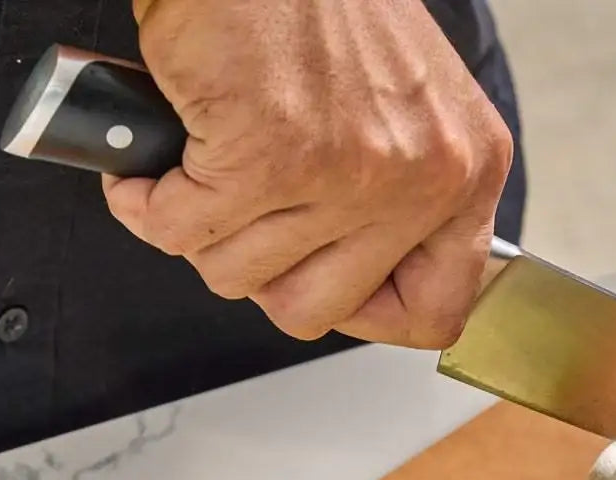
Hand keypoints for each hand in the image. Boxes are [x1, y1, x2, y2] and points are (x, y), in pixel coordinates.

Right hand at [102, 0, 511, 347]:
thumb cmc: (312, 1)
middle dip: (260, 270)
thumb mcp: (402, 104)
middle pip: (317, 311)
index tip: (324, 282)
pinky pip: (183, 230)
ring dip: (198, 227)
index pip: (435, 313)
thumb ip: (398, 196)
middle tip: (242, 212)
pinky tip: (151, 165)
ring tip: (199, 164)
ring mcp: (346, 173)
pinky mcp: (267, 157)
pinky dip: (148, 202)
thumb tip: (354, 282)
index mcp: (468, 169)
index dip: (365, 312)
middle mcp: (422, 178)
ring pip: (241, 274)